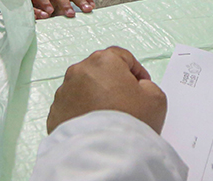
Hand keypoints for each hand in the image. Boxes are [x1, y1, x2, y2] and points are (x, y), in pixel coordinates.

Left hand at [46, 47, 166, 133]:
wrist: (102, 154)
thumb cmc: (128, 123)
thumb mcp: (156, 99)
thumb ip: (149, 85)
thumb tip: (139, 87)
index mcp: (104, 61)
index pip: (123, 57)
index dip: (136, 71)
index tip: (142, 85)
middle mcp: (79, 71)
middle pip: (101, 71)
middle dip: (114, 83)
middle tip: (126, 102)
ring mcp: (64, 92)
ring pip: (84, 89)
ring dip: (95, 98)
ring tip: (109, 118)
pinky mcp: (55, 113)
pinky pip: (72, 108)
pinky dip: (82, 114)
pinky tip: (95, 127)